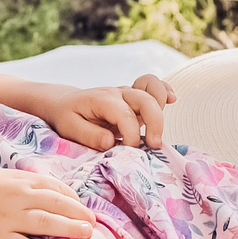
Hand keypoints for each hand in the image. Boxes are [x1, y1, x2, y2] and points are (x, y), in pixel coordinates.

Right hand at [0, 167, 94, 238]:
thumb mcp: (0, 178)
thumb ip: (25, 182)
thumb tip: (54, 192)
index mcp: (17, 181)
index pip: (53, 187)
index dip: (72, 198)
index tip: (83, 208)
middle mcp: (15, 198)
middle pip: (55, 205)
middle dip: (78, 213)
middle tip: (94, 223)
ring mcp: (7, 220)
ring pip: (46, 223)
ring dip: (69, 229)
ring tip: (86, 234)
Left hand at [44, 74, 174, 150]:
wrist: (65, 103)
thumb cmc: (67, 117)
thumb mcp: (69, 128)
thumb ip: (88, 135)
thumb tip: (110, 142)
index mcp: (102, 99)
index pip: (125, 116)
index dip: (131, 136)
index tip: (126, 152)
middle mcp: (118, 93)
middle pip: (145, 100)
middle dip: (155, 123)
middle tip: (153, 145)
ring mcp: (128, 94)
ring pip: (152, 89)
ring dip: (161, 105)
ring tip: (159, 128)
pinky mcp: (134, 99)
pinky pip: (153, 86)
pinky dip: (164, 90)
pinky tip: (172, 99)